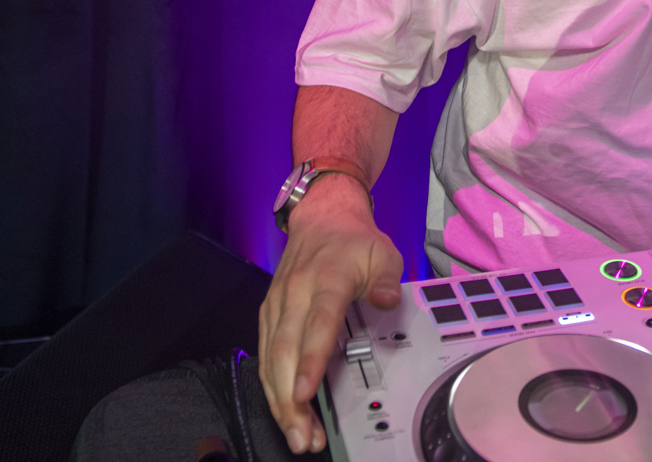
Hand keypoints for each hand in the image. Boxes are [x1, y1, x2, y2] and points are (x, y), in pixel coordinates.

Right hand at [258, 175, 402, 453]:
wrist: (322, 216)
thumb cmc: (354, 240)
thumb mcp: (383, 252)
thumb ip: (387, 279)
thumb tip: (387, 301)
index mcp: (326, 279)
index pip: (317, 324)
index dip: (310, 359)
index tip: (305, 392)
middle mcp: (295, 293)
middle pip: (285, 351)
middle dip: (290, 398)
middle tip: (303, 435)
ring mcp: (277, 304)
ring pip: (269, 358)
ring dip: (278, 399)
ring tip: (296, 433)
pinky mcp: (267, 313)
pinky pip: (264, 354)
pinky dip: (270, 385)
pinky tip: (283, 409)